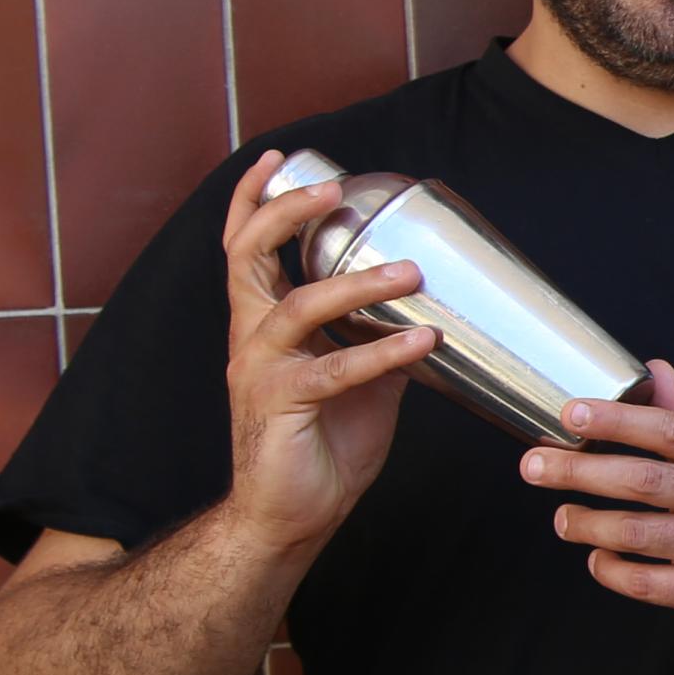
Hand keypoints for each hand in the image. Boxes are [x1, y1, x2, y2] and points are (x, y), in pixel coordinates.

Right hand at [218, 151, 438, 554]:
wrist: (290, 516)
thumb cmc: (321, 445)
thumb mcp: (359, 381)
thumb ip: (380, 340)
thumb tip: (430, 313)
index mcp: (262, 323)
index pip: (244, 249)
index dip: (254, 202)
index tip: (276, 159)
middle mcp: (250, 338)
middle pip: (249, 257)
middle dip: (287, 214)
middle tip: (335, 191)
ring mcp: (259, 370)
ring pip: (297, 307)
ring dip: (357, 284)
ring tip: (410, 274)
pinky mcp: (279, 406)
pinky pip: (332, 371)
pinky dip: (380, 352)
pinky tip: (422, 343)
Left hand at [522, 361, 673, 650]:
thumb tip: (653, 368)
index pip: (672, 430)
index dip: (617, 418)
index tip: (571, 413)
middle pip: (644, 480)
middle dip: (579, 470)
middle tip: (534, 466)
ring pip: (637, 533)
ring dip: (587, 524)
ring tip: (562, 518)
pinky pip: (645, 582)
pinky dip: (610, 569)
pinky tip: (598, 559)